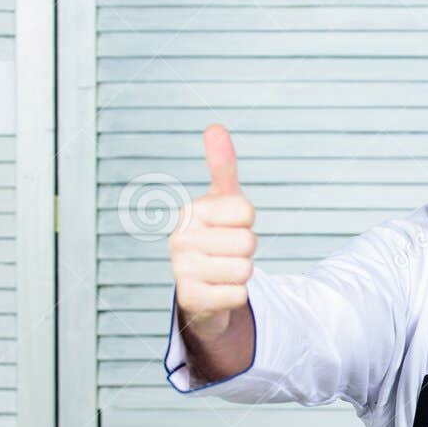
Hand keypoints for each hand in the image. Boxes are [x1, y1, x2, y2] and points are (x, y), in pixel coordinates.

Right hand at [170, 124, 257, 340]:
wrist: (201, 286)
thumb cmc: (216, 236)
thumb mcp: (223, 201)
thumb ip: (222, 166)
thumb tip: (215, 127)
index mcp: (190, 211)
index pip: (246, 212)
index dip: (247, 222)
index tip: (230, 226)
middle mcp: (179, 238)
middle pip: (248, 242)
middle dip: (246, 251)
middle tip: (227, 253)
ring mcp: (181, 270)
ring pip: (245, 270)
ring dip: (242, 274)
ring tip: (222, 271)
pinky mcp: (190, 299)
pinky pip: (239, 295)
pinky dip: (236, 296)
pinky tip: (219, 291)